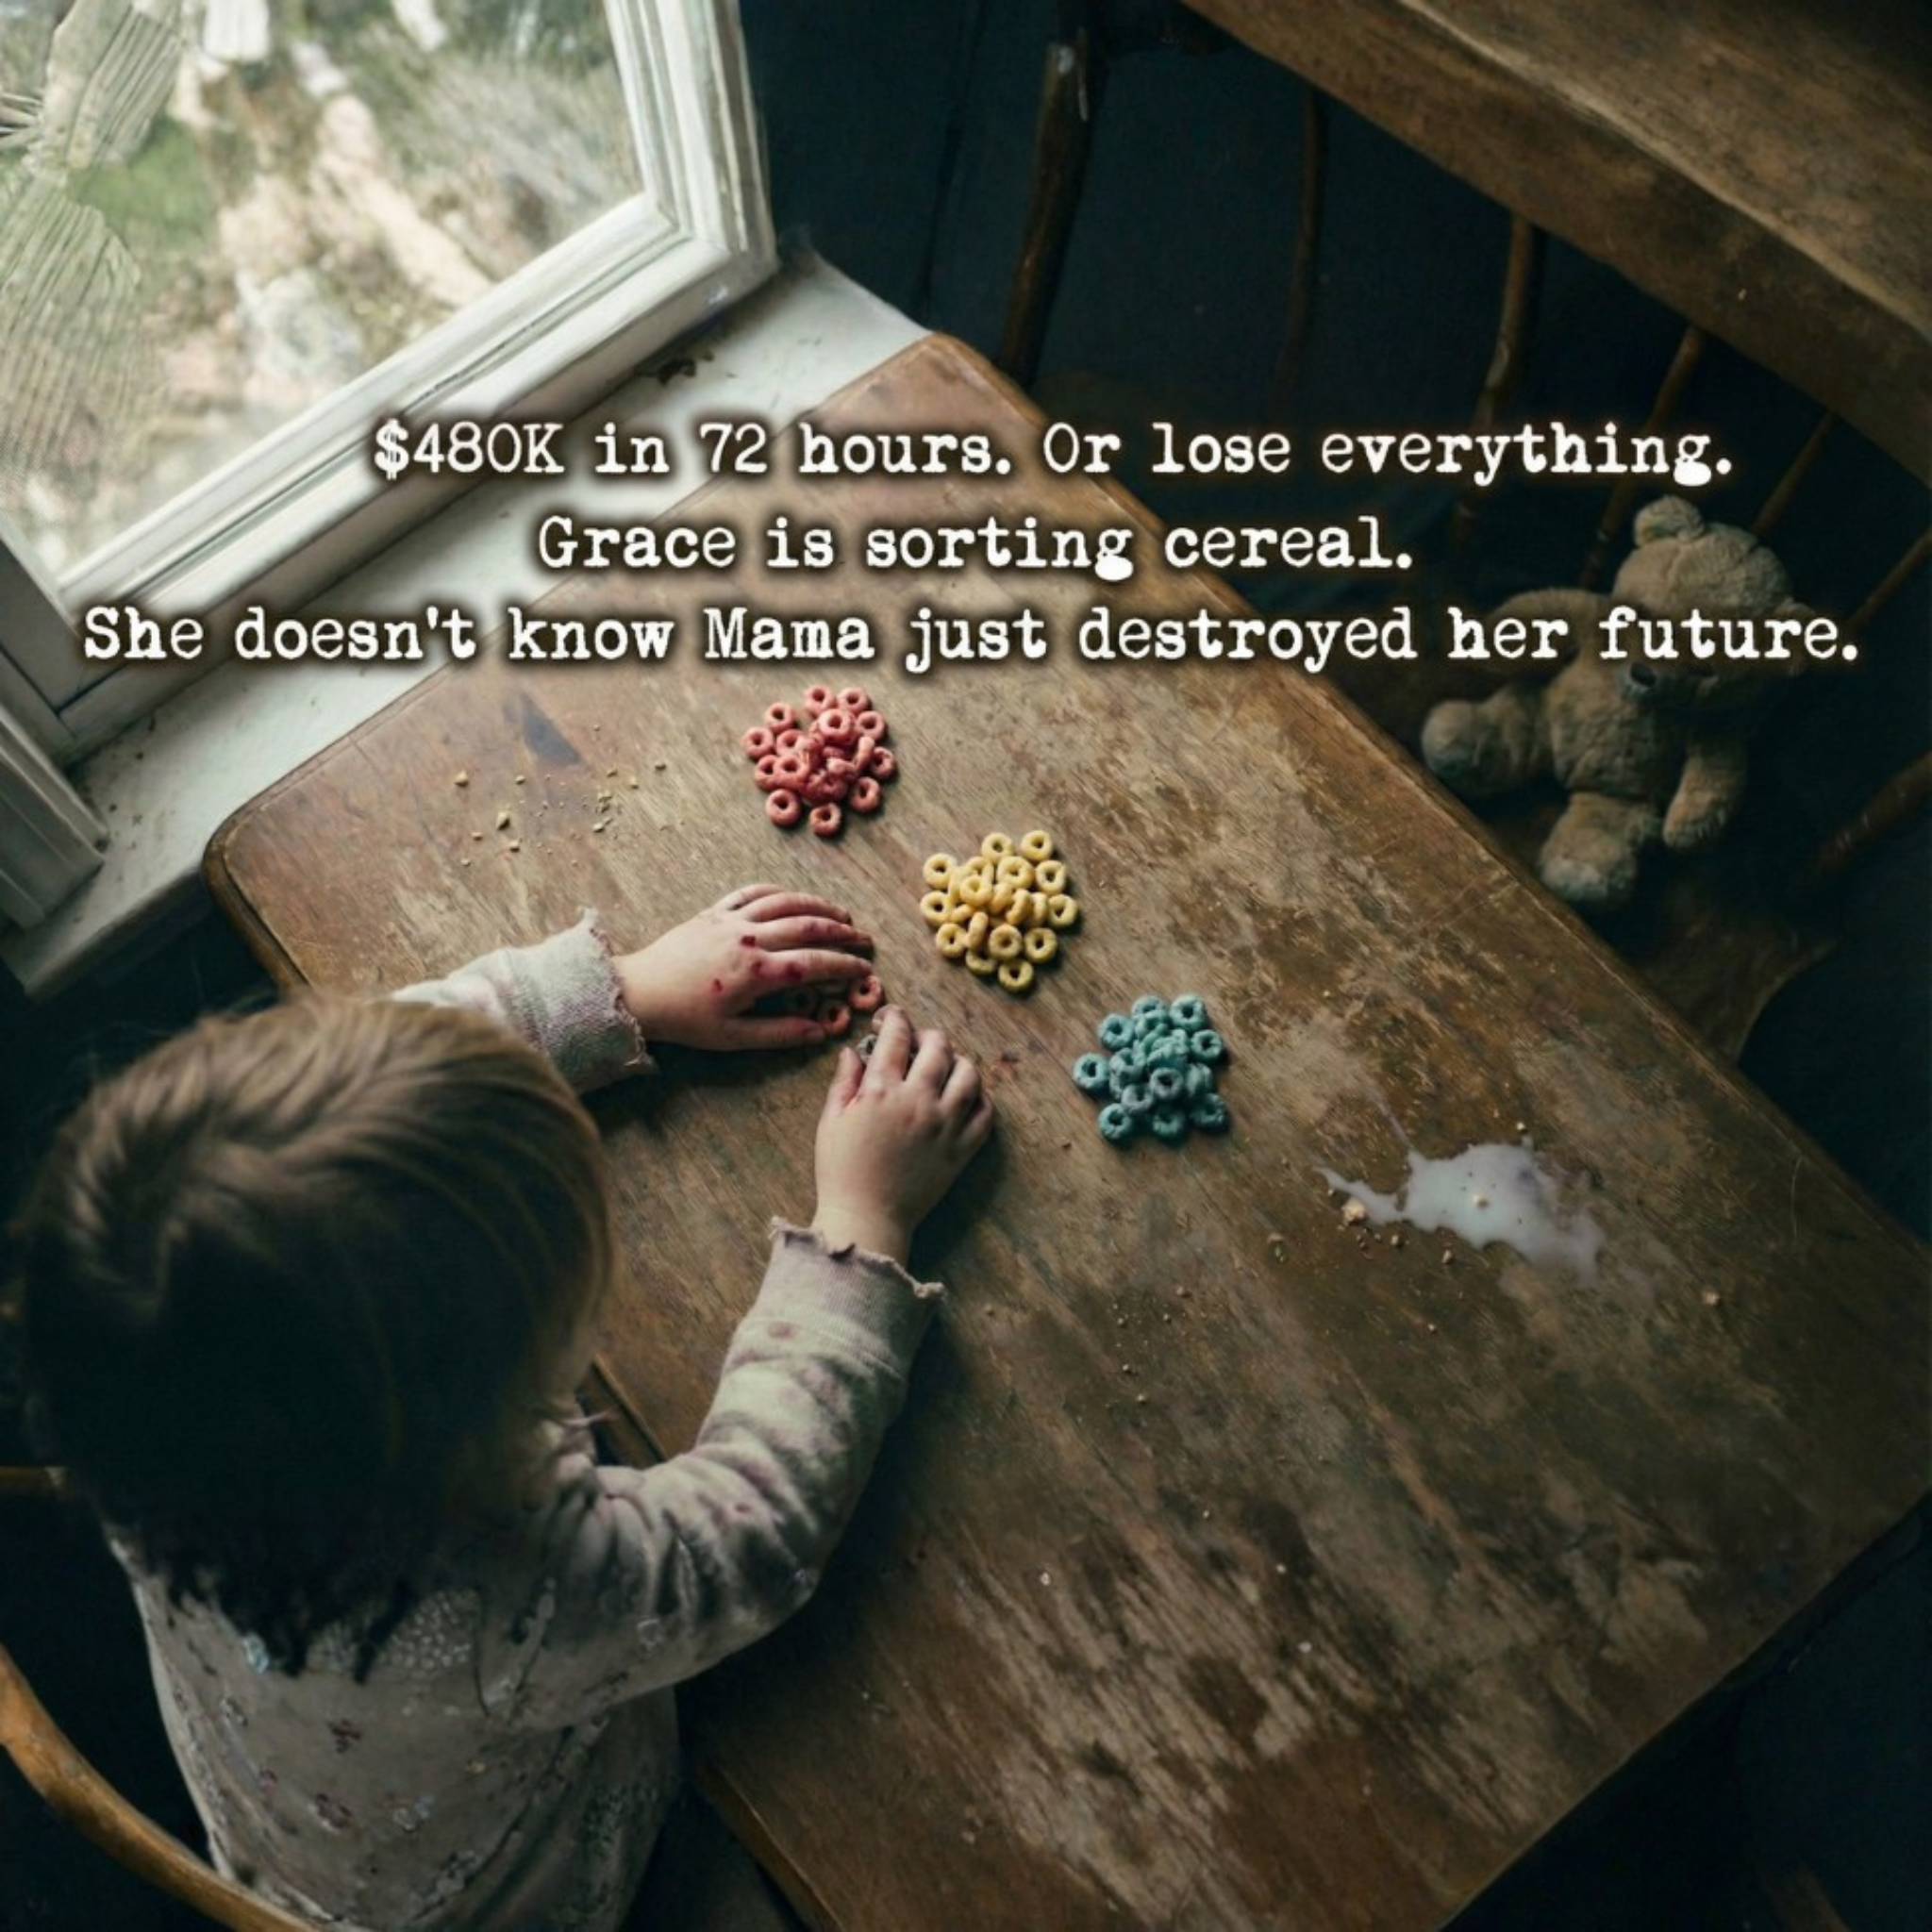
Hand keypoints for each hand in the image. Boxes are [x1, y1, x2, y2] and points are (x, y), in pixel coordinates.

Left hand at [614, 884, 873, 1050]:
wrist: (640, 992)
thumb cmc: (686, 1020)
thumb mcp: (733, 1037)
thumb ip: (779, 1033)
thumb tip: (819, 1031)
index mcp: (756, 972)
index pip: (814, 963)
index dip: (845, 965)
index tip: (865, 969)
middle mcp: (749, 939)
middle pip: (808, 926)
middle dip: (842, 932)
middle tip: (863, 939)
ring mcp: (731, 920)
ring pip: (785, 902)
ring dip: (817, 906)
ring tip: (840, 914)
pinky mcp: (714, 912)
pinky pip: (753, 892)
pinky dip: (778, 892)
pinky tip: (794, 897)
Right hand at [812, 1007, 994, 1263]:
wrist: (867, 1219)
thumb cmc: (841, 1171)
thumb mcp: (831, 1121)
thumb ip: (844, 1081)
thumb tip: (852, 1051)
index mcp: (881, 1090)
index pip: (896, 1036)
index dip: (894, 1019)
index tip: (891, 1019)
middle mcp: (918, 1101)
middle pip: (938, 1046)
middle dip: (928, 1035)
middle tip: (919, 1042)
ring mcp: (945, 1124)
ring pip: (968, 1074)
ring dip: (957, 1062)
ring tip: (945, 1068)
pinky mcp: (963, 1149)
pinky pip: (986, 1113)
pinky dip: (979, 1099)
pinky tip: (964, 1098)